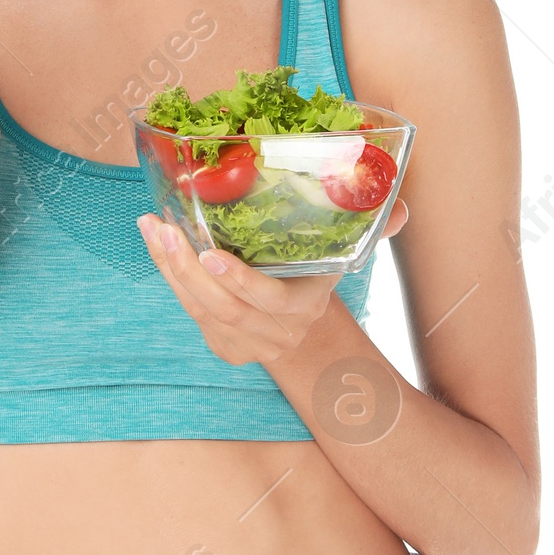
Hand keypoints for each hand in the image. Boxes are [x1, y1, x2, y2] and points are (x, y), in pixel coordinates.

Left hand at [136, 200, 408, 366]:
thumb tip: (402, 208)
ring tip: (151, 227)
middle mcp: (272, 331)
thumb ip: (372, 232)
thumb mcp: (345, 257)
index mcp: (303, 307)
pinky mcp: (221, 345)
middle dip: (186, 267)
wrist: (306, 334)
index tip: (210, 252)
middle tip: (164, 227)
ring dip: (169, 268)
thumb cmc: (318, 280)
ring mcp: (244, 343)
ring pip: (199, 308)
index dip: (238, 280)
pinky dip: (169, 276)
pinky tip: (156, 243)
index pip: (269, 300)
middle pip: (222, 306)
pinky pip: (189, 310)